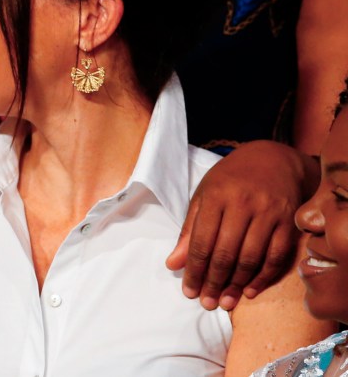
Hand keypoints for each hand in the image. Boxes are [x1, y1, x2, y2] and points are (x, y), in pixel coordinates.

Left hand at [165, 141, 318, 310]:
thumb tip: (174, 264)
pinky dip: (263, 277)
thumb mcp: (204, 196)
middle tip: (206, 302)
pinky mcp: (289, 222)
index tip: (189, 291)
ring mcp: (268, 213)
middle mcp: (242, 204)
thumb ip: (189, 230)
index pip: (201, 241)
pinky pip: (276, 256)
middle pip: (226, 252)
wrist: (272, 160)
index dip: (194, 269)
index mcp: (216, 196)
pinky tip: (249, 290)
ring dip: (236, 284)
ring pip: (251, 257)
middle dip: (214, 282)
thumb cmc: (230, 180)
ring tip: (225, 302)